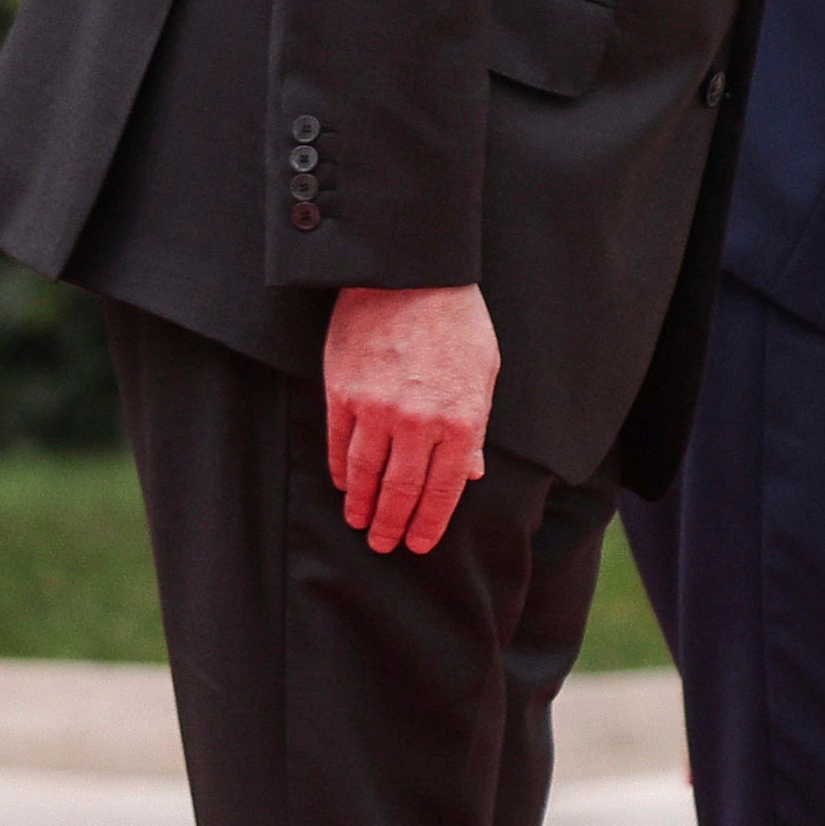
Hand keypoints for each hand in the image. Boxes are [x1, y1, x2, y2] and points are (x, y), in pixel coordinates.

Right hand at [318, 281, 498, 557]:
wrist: (411, 280)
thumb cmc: (458, 325)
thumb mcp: (484, 375)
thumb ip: (474, 429)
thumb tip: (469, 473)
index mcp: (460, 419)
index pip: (443, 488)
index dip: (429, 521)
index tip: (418, 544)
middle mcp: (417, 421)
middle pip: (400, 488)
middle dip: (392, 523)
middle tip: (384, 545)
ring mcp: (376, 409)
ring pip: (365, 472)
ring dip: (361, 504)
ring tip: (360, 523)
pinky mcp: (342, 393)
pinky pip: (340, 444)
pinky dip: (341, 470)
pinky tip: (343, 485)